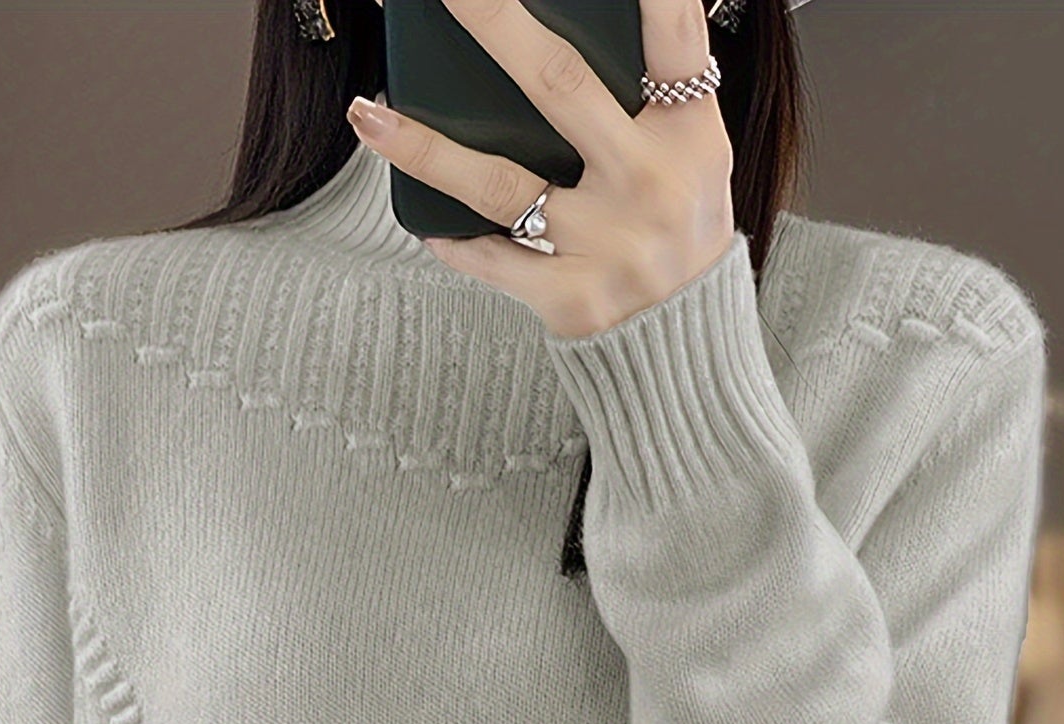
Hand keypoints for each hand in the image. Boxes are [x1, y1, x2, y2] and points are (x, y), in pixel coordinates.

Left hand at [345, 0, 735, 339]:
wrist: (689, 351)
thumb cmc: (680, 236)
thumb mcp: (694, 159)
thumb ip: (652, 98)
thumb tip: (567, 33)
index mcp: (689, 135)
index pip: (674, 39)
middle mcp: (649, 182)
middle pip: (560, 84)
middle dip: (494, 24)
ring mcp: (607, 242)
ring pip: (499, 182)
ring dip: (425, 148)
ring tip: (370, 116)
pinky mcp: (570, 296)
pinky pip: (493, 258)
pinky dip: (454, 240)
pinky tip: (424, 224)